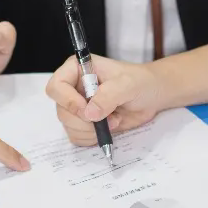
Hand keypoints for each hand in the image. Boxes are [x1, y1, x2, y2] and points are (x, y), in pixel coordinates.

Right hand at [46, 55, 162, 145]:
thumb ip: (108, 95)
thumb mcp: (128, 84)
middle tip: (110, 117)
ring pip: (69, 127)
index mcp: (77, 70)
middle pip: (62, 111)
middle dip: (86, 121)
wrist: (151, 96)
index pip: (56, 86)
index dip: (68, 101)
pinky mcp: (84, 124)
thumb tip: (89, 114)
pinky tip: (109, 128)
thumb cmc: (140, 82)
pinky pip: (77, 137)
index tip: (88, 110)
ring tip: (114, 119)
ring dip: (92, 130)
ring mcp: (77, 107)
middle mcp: (72, 88)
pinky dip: (93, 138)